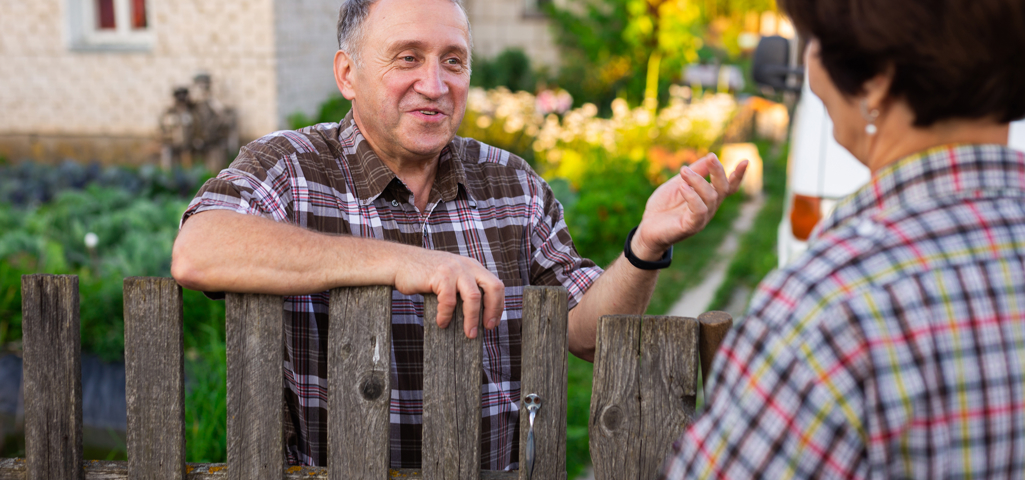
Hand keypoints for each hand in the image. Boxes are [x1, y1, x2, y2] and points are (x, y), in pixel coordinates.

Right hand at [393, 249, 504, 338]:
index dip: (498, 305)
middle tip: (487, 327)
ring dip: (472, 319)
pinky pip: (449, 301)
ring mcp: (455, 269)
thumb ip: (464, 287)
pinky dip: (446, 315)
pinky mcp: (440, 275)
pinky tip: (441, 322)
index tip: (492, 322)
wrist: (400, 262)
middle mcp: (467, 265)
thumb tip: (477, 315)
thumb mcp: (451, 276)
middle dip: (493, 310)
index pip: (496, 285)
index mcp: (473, 266)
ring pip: (473, 297)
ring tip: (469, 333)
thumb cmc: (424, 274)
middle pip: (493, 287)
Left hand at [632, 154, 747, 259]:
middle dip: (719, 171)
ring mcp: (701, 218)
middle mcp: (709, 208)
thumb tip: (710, 157)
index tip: (745, 161)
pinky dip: (692, 196)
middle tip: (710, 157)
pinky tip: (682, 186)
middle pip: (723, 189)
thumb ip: (694, 172)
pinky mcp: (691, 226)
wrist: (647, 228)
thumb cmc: (663, 207)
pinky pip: (699, 210)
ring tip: (683, 170)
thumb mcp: (678, 183)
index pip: (727, 187)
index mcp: (707, 198)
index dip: (738, 176)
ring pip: (711, 196)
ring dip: (698, 180)